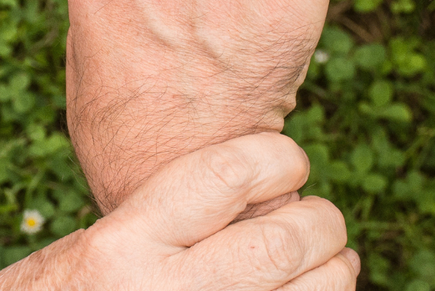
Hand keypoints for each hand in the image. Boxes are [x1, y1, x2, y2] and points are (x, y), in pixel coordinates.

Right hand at [0, 134, 359, 289]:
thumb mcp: (99, 244)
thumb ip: (166, 216)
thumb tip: (261, 188)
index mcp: (124, 243)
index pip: (226, 174)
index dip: (277, 157)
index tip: (287, 160)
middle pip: (283, 242)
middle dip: (321, 221)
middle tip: (320, 218)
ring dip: (336, 270)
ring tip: (331, 260)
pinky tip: (315, 290)